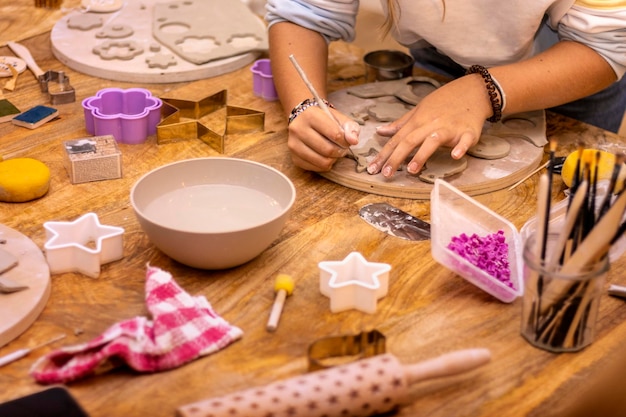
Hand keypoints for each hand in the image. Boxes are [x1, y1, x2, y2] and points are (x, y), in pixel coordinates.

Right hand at [287, 106, 359, 171]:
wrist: (303, 119)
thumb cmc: (323, 118)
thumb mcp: (338, 117)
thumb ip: (350, 127)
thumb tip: (353, 141)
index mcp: (311, 116)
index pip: (335, 134)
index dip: (345, 141)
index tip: (346, 141)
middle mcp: (298, 129)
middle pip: (327, 150)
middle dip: (339, 152)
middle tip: (341, 148)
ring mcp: (294, 144)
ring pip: (321, 161)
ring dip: (332, 160)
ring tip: (333, 153)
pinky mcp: (293, 157)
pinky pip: (314, 168)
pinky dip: (323, 165)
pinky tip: (324, 157)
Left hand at [366, 75, 491, 177]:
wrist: (472, 91)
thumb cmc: (443, 103)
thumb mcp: (419, 110)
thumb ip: (400, 124)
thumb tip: (380, 131)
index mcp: (418, 120)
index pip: (397, 139)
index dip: (384, 154)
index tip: (372, 168)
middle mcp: (431, 124)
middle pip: (410, 141)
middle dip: (396, 158)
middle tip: (385, 174)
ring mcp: (450, 128)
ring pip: (432, 141)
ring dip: (422, 155)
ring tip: (411, 170)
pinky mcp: (468, 132)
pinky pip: (465, 140)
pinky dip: (461, 147)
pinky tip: (455, 155)